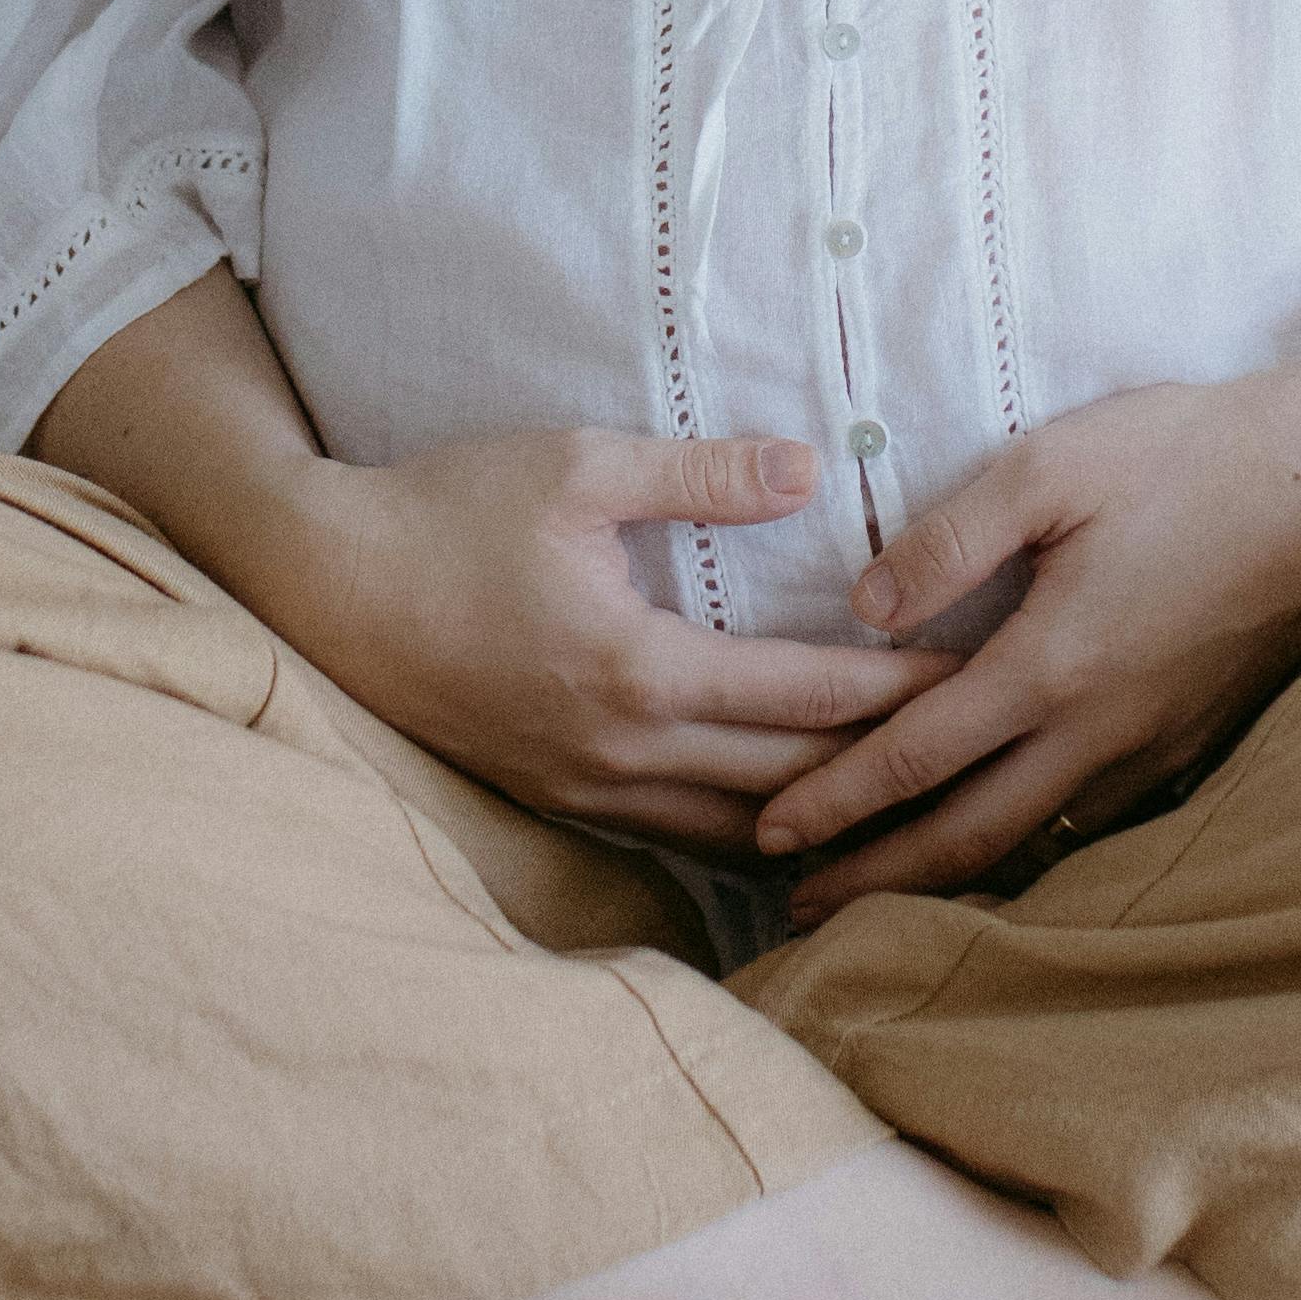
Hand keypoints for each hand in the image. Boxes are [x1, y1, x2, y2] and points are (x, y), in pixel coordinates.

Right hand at [244, 424, 957, 849]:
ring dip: (825, 819)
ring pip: (738, 829)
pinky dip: (752, 832)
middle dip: (886, 767)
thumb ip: (699, 473)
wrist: (327, 585)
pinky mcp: (560, 799)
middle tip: (972, 747)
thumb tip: (811, 469)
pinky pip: (680, 835)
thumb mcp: (575, 464)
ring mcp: (587, 788)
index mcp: (637, 669)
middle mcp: (622, 750)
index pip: (803, 697)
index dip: (896, 692)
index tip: (971, 680)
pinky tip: (798, 826)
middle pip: (788, 780)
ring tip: (907, 803)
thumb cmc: (447, 509)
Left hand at [751, 373, 1300, 917]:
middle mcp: (1099, 731)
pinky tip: (1007, 843)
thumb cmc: (1191, 455)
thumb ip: (949, 538)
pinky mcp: (1196, 738)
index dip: (834, 801)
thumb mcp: (1053, 466)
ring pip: (1033, 841)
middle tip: (800, 911)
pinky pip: (1094, 819)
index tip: (768, 834)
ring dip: (948, 874)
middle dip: (874, 878)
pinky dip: (1029, 847)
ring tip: (885, 892)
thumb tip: (865, 609)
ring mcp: (1154, 745)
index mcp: (1050, 666)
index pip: (915, 757)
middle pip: (966, 836)